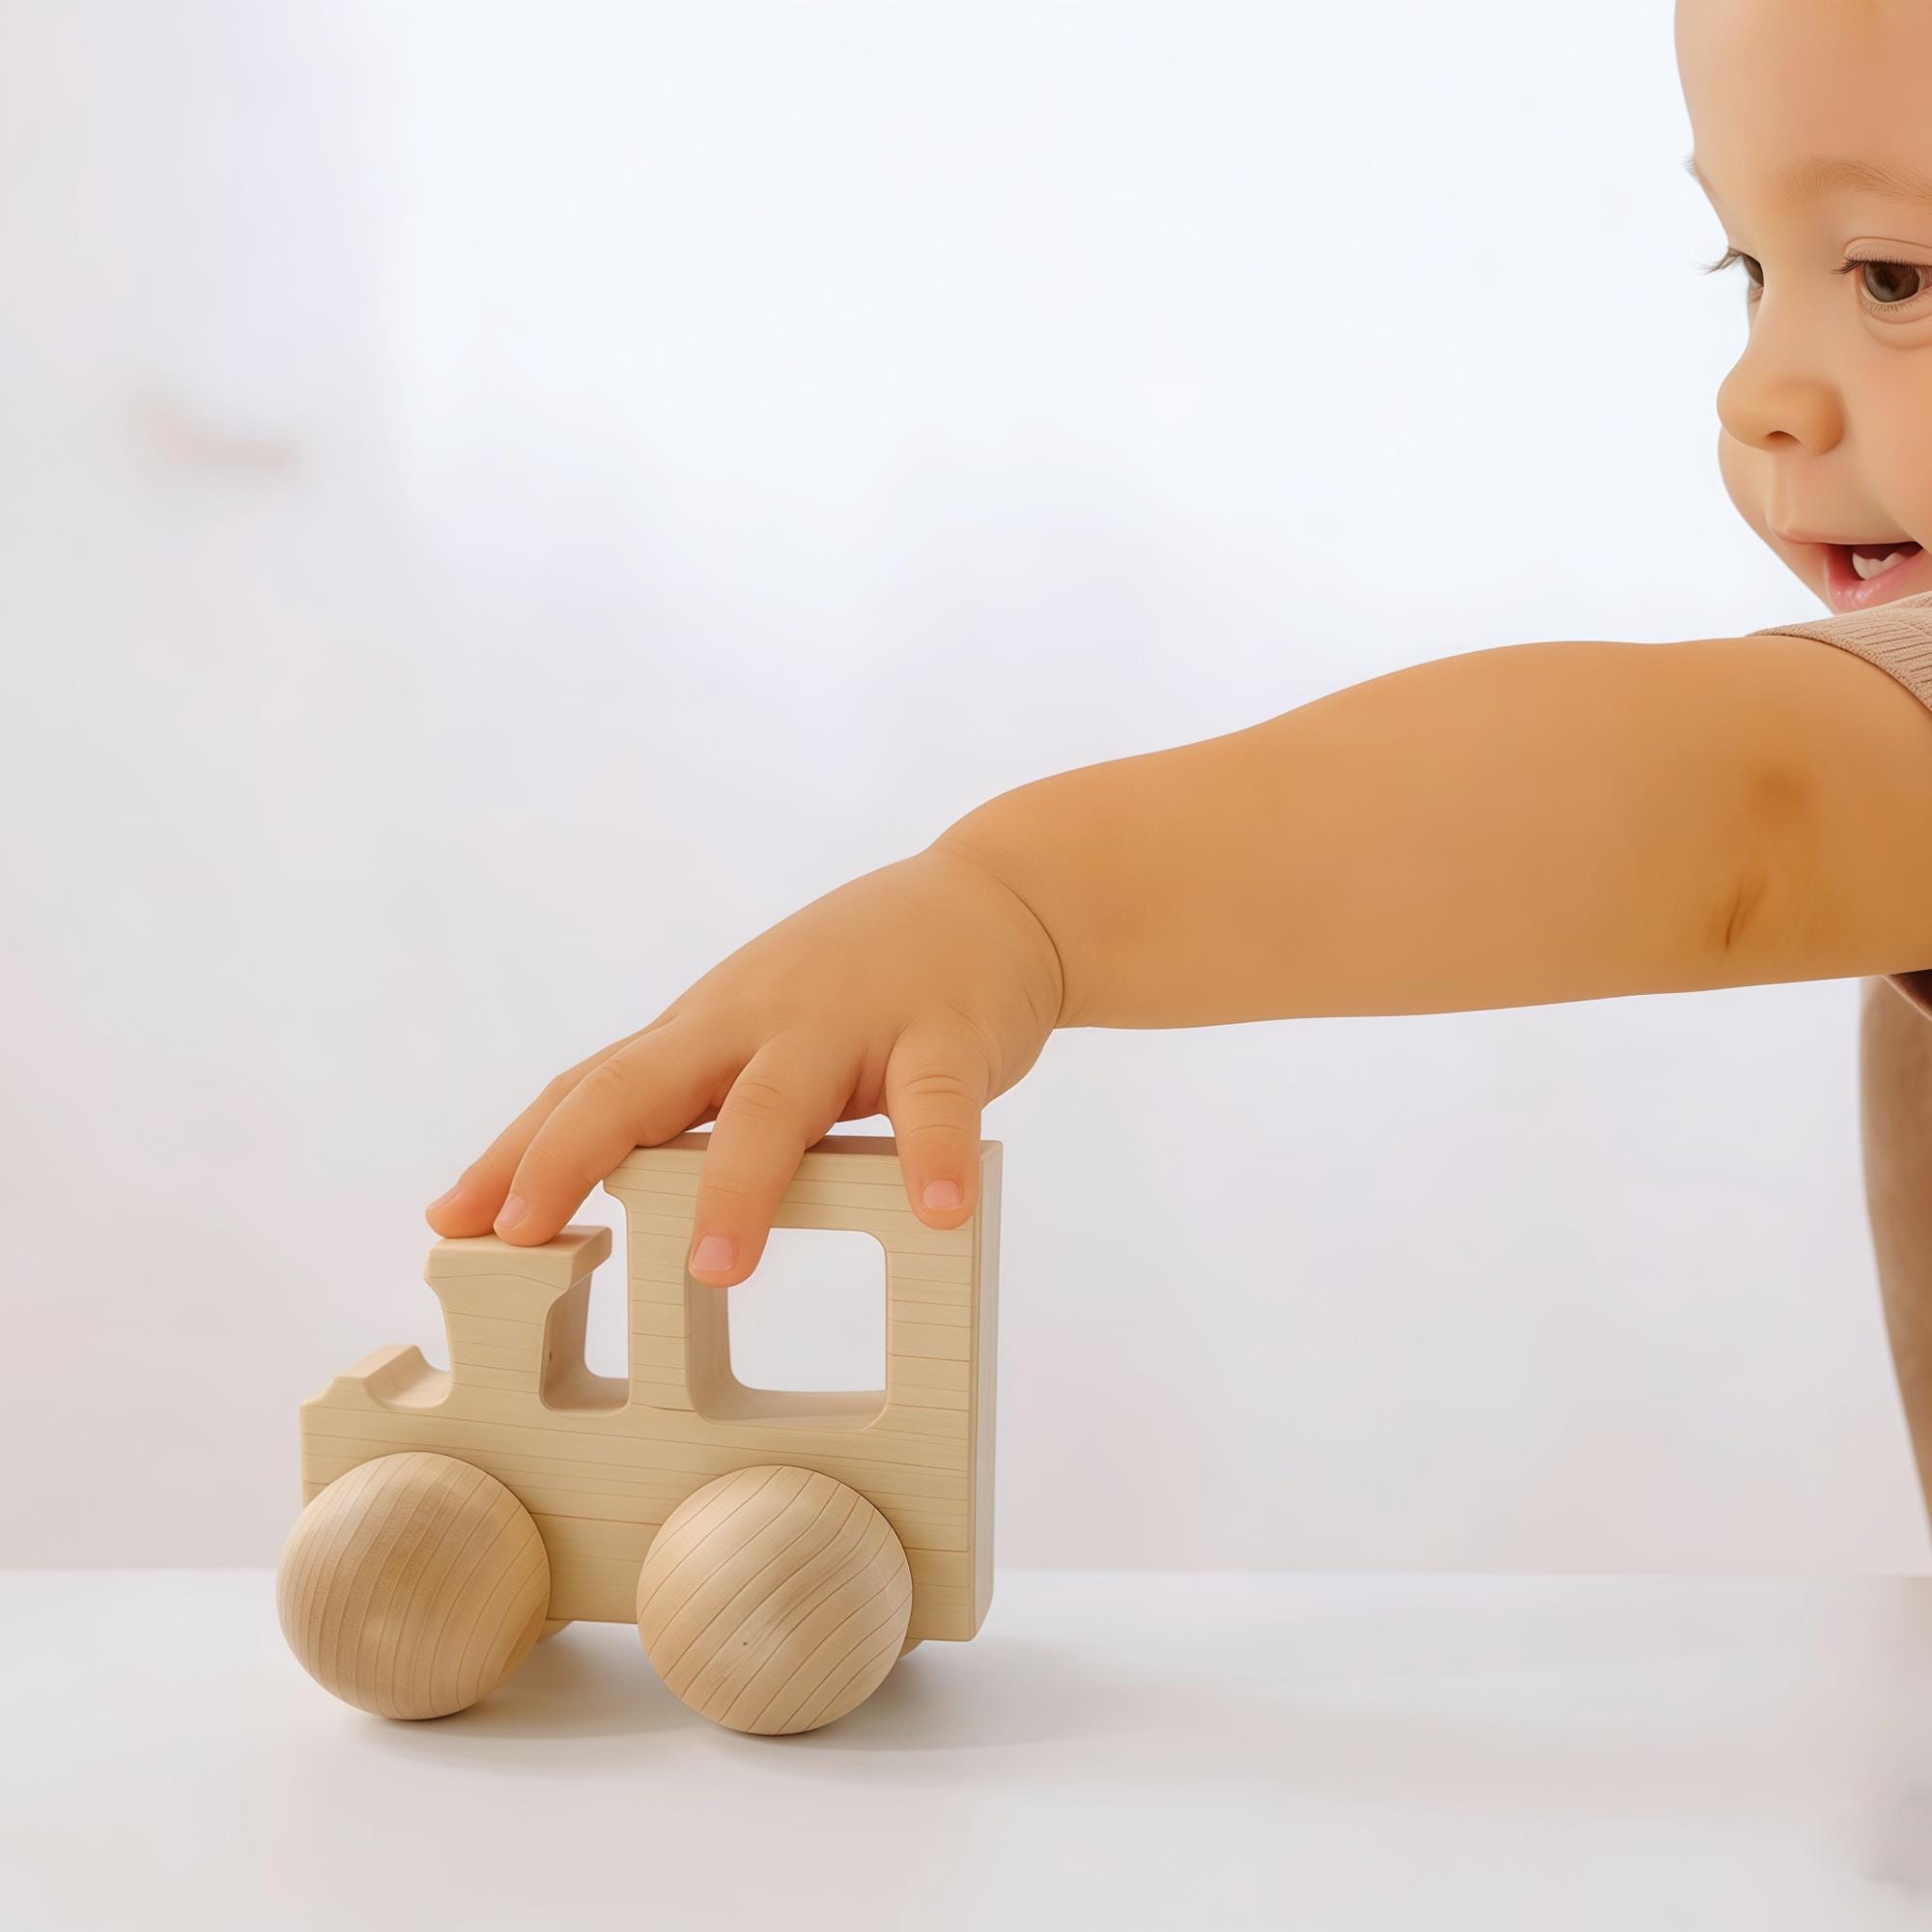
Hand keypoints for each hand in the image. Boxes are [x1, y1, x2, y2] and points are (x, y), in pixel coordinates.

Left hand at [424, 839, 1063, 1282]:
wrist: (993, 894)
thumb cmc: (858, 981)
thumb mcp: (758, 1027)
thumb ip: (694, 1092)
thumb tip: (602, 1176)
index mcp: (706, 1030)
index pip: (592, 1088)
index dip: (519, 1152)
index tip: (450, 1222)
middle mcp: (755, 1021)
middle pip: (645, 1083)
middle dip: (573, 1155)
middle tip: (521, 1233)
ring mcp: (846, 1023)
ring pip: (777, 1104)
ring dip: (739, 1184)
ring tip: (716, 1266)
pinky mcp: (942, 1032)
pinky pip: (934, 1098)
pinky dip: (932, 1153)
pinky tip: (937, 1211)